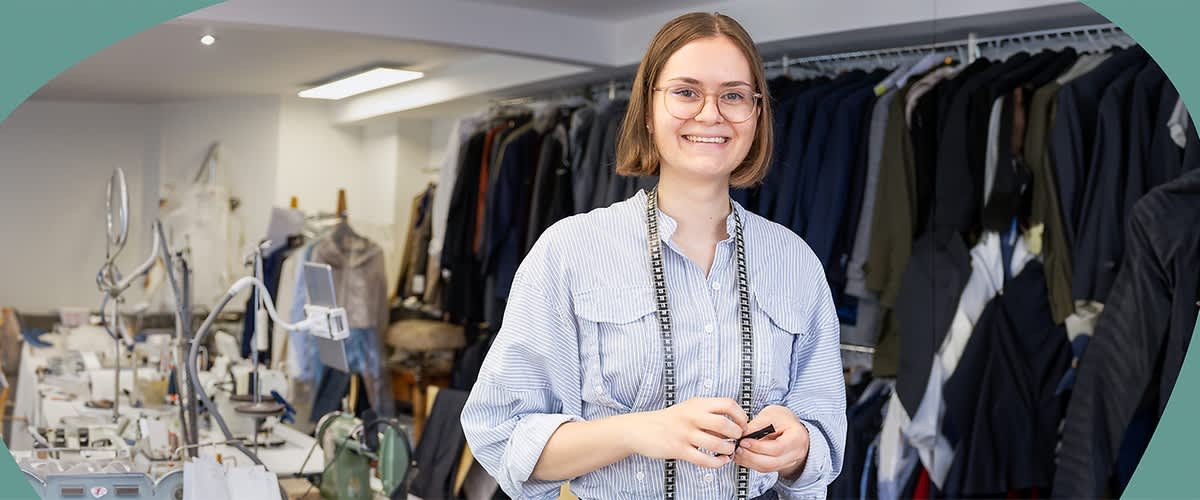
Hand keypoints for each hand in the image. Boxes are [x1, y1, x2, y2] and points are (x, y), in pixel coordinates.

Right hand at [628, 397, 748, 468]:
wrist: (641, 429)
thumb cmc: (669, 420)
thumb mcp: (688, 408)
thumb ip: (708, 413)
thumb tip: (733, 422)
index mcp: (697, 404)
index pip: (727, 404)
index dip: (740, 415)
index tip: (743, 424)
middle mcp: (692, 416)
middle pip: (724, 424)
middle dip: (736, 433)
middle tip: (737, 439)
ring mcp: (685, 433)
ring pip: (716, 444)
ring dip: (728, 449)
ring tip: (729, 451)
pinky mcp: (679, 449)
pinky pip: (704, 459)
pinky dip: (717, 463)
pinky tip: (721, 461)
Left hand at [733, 405, 809, 479]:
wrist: (791, 427)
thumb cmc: (783, 419)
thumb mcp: (771, 414)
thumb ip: (757, 425)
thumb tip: (742, 434)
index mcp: (797, 437)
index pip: (778, 448)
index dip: (759, 447)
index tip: (744, 441)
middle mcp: (795, 453)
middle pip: (772, 462)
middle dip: (751, 457)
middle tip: (737, 448)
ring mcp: (788, 462)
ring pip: (767, 468)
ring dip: (749, 461)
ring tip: (737, 452)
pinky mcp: (779, 466)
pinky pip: (764, 469)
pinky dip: (751, 464)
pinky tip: (742, 456)